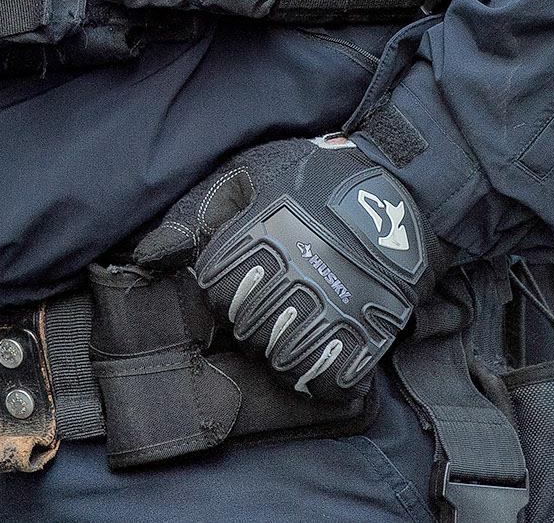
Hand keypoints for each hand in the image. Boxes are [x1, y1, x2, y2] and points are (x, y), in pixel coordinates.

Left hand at [133, 134, 435, 400]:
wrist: (399, 184)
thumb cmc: (318, 178)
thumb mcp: (257, 176)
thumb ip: (212, 211)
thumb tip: (154, 250)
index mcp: (261, 239)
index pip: (218, 293)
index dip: (226, 295)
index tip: (241, 290)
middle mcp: (290, 275)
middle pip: (250, 331)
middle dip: (254, 326)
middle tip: (272, 313)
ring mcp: (330, 304)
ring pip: (285, 359)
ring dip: (285, 353)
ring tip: (296, 334)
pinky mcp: (367, 328)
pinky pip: (330, 377)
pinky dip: (322, 377)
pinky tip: (322, 360)